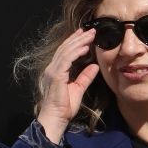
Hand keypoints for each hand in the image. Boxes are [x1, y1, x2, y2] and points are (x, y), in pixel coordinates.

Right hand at [36, 26, 97, 143]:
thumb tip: (95, 65)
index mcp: (57, 71)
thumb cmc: (64, 107)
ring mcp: (53, 71)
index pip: (65, 52)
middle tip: (91, 29)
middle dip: (78, 38)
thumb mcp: (79, 88)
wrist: (56, 117)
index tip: (86, 34)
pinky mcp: (56, 76)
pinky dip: (75, 52)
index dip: (75, 42)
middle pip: (65, 48)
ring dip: (79, 42)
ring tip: (90, 34)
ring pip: (65, 51)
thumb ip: (85, 76)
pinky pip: (66, 60)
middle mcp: (52, 68)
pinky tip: (84, 47)